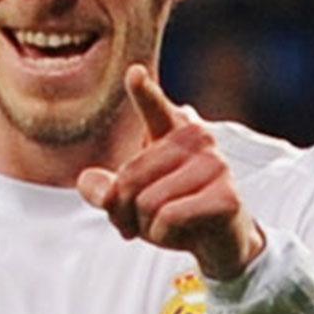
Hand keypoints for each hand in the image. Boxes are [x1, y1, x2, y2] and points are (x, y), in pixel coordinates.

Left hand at [76, 66, 265, 280]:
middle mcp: (198, 139)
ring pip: (148, 202)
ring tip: (168, 225)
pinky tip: (184, 232)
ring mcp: (216, 165)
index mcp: (173, 131)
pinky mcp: (226, 196)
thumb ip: (106, 191)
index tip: (134, 73)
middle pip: (129, 179)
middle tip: (142, 221)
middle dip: (126, 212)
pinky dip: (165, 235)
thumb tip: (86, 181)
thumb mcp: (132, 202)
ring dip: (147, 226)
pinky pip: (169, 218)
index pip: (154, 108)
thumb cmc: (175, 212)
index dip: (143, 92)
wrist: (221, 240)